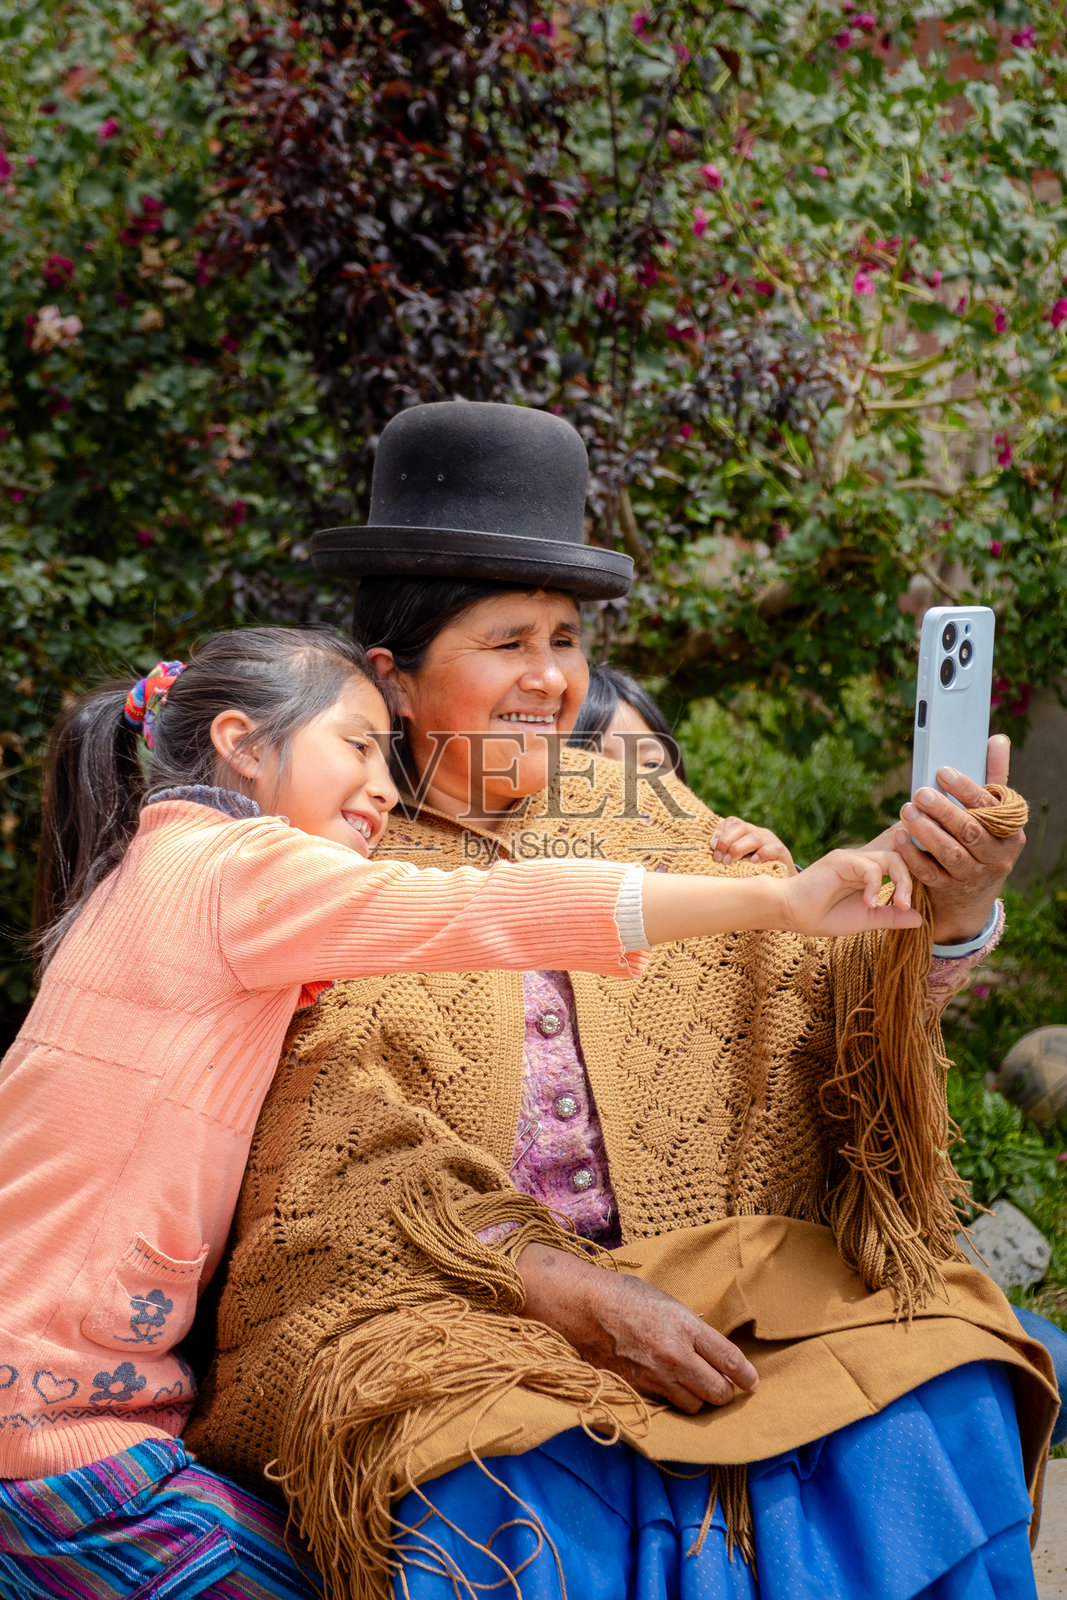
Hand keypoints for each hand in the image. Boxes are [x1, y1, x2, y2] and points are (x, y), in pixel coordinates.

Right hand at [515, 1244, 757, 1413]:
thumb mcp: (666, 1302)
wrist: (582, 1306)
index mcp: (685, 1326)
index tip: (752, 1383)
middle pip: (717, 1391)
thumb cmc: (624, 1296)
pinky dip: (672, 1401)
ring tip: (695, 1388)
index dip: (746, 1376)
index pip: (730, 1360)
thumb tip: (710, 1349)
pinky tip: (669, 1389)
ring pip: (694, 1405)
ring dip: (698, 1399)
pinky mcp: (636, 1390)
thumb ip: (691, 1328)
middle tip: (724, 1387)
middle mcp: (674, 1354)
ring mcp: (654, 1376)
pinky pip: (666, 1406)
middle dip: (725, 1392)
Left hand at [711, 816, 796, 871]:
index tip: (712, 847)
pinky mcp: (782, 852)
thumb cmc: (753, 872)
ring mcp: (771, 841)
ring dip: (738, 848)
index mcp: (746, 832)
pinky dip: (762, 854)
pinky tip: (753, 862)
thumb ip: (725, 856)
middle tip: (719, 858)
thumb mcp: (738, 861)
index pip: (732, 822)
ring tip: (729, 862)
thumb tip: (707, 857)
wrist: (781, 884)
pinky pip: (772, 849)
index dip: (720, 832)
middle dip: (726, 841)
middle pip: (740, 827)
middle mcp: (758, 833)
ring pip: (754, 837)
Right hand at [779, 848, 920, 936]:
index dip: (911, 880)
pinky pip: (870, 867)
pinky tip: (868, 904)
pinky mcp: (841, 860)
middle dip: (910, 881)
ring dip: (900, 882)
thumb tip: (921, 919)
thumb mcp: (866, 919)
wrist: (789, 914)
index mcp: (866, 873)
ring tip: (897, 905)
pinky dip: (875, 886)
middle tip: (905, 906)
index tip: (909, 906)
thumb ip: (890, 916)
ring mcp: (850, 859)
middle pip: (900, 858)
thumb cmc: (822, 917)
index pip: (899, 865)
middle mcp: (860, 862)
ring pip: (890, 859)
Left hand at [886, 735, 1023, 944]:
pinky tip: (899, 835)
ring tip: (907, 810)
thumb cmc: (981, 838)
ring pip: (949, 853)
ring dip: (926, 830)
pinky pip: (929, 872)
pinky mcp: (948, 890)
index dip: (967, 789)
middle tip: (920, 792)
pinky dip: (912, 853)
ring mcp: (972, 876)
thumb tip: (997, 739)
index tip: (943, 771)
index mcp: (1009, 833)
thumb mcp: (992, 813)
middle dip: (943, 810)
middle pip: (969, 832)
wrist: (972, 894)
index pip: (990, 809)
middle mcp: (995, 857)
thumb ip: (993, 776)